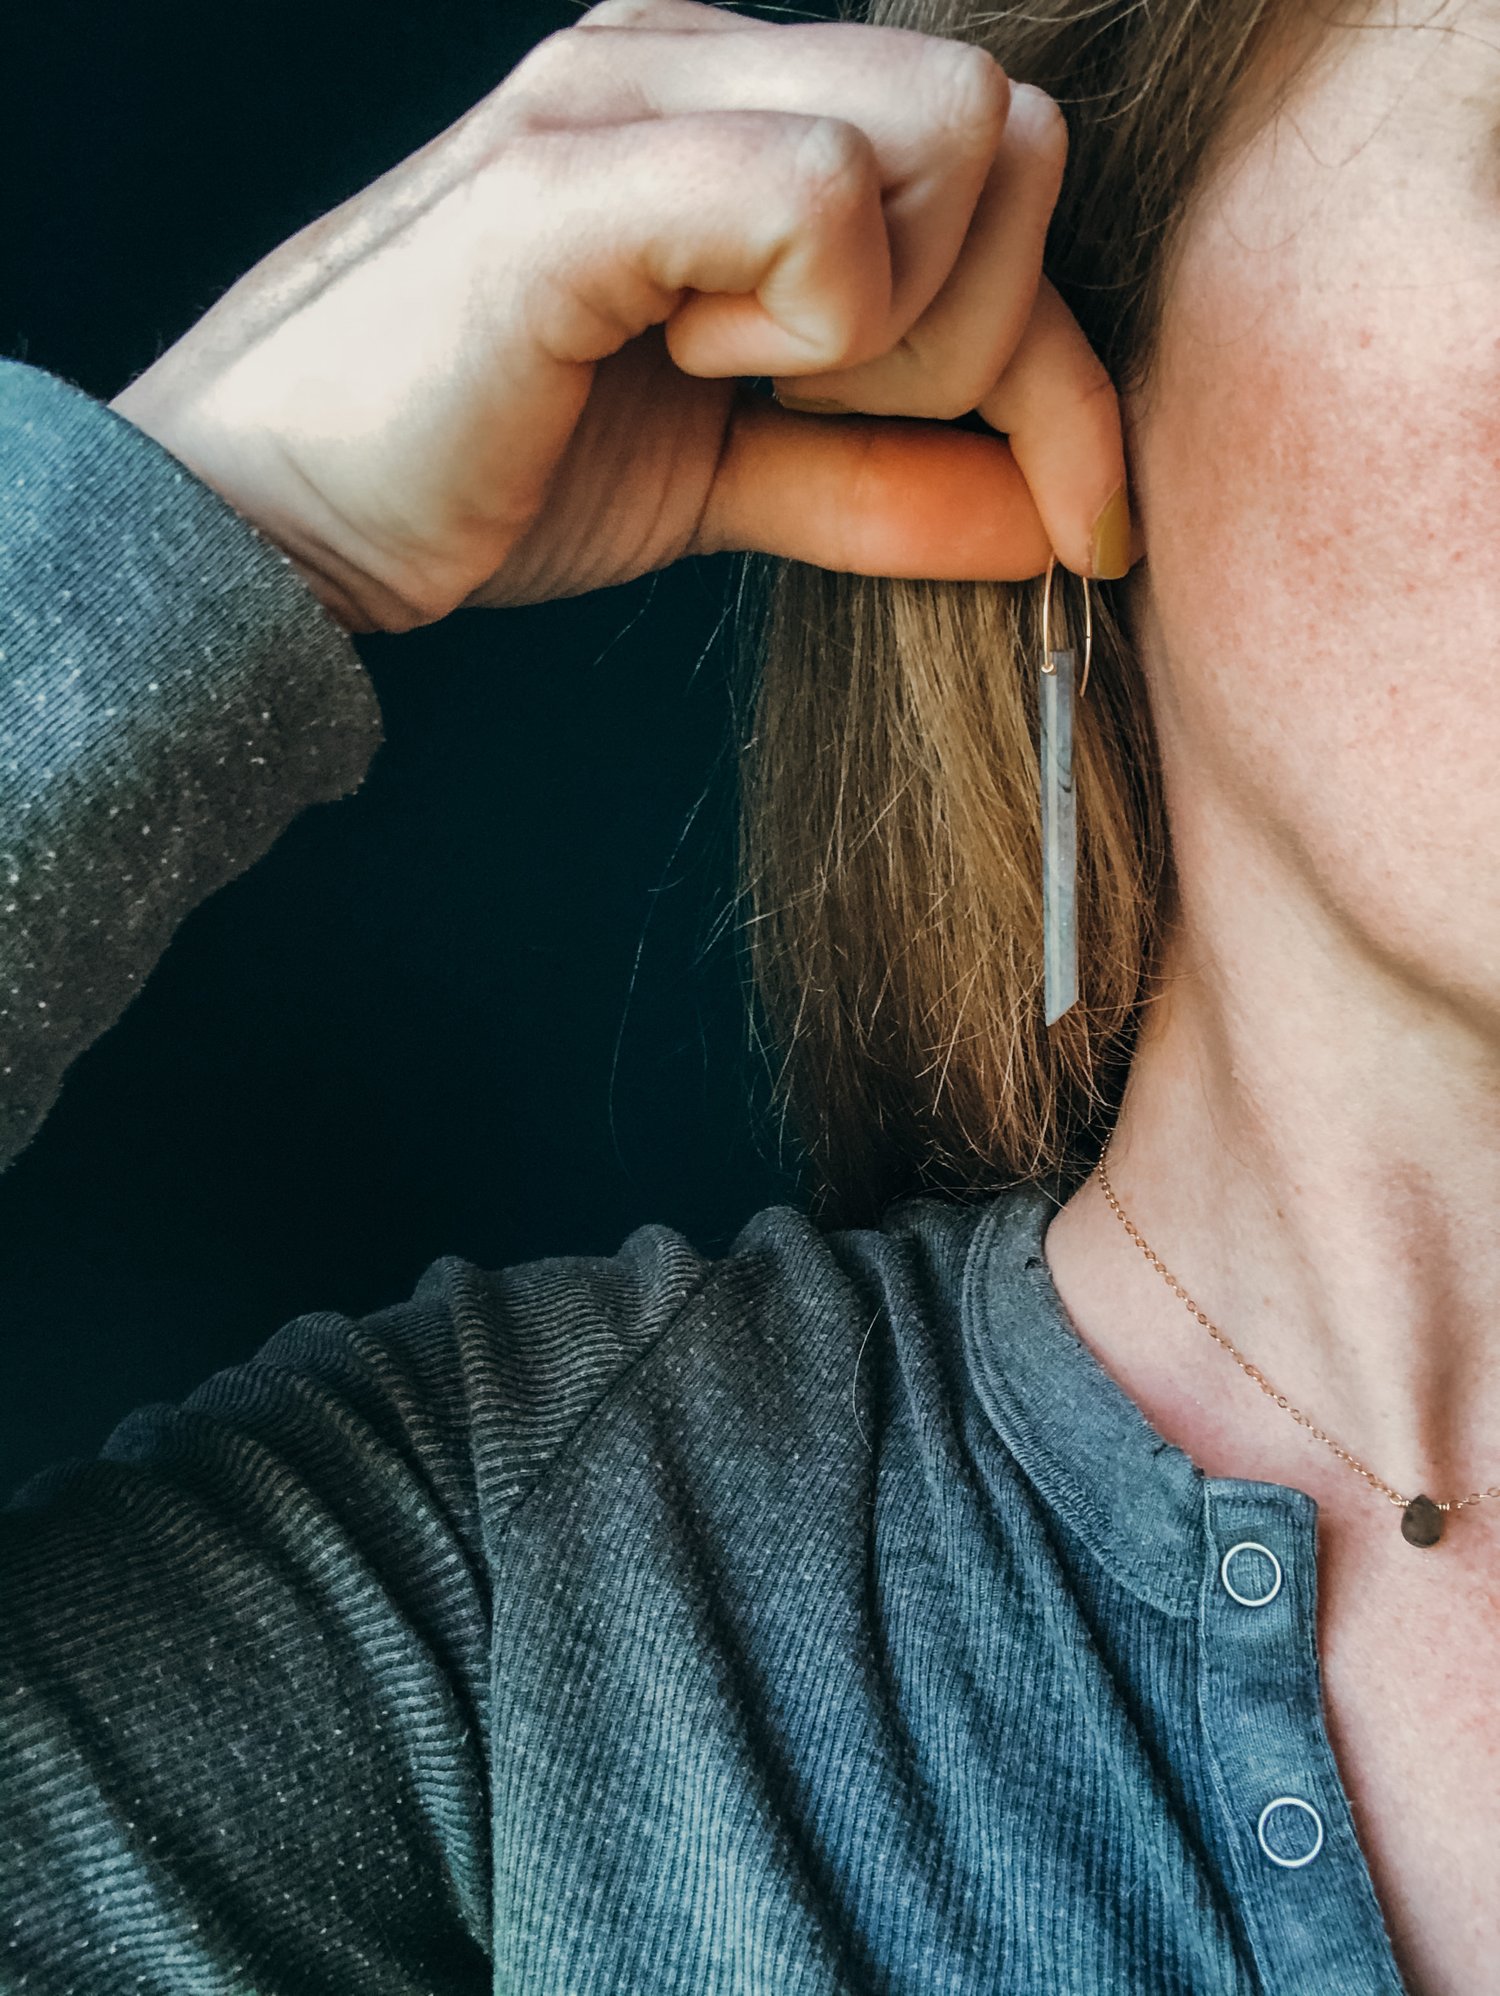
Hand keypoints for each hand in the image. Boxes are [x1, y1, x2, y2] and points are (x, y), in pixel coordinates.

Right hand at [109, 0, 1135, 635]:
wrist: (282, 520)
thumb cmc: (486, 480)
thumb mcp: (731, 486)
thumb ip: (889, 485)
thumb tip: (1055, 521)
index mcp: (735, 108)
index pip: (1004, 173)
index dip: (1066, 364)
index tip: (1080, 518)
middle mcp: (698, 55)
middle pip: (1012, 130)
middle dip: (983, 336)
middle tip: (829, 419)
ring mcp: (635, 87)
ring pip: (954, 133)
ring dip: (898, 327)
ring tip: (736, 385)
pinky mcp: (579, 170)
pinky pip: (822, 197)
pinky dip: (814, 326)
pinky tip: (691, 367)